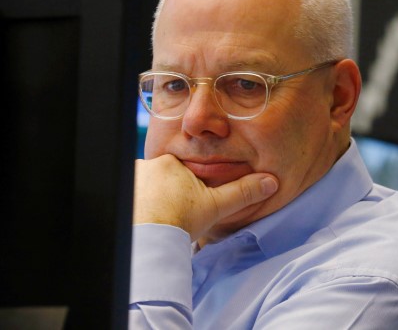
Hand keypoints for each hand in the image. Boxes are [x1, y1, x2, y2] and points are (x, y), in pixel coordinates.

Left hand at [133, 154, 278, 240]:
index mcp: (170, 162)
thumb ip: (243, 192)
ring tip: (158, 218)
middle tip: (173, 213)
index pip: (181, 168)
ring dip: (151, 198)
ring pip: (145, 186)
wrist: (149, 241)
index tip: (188, 202)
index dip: (186, 186)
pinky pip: (132, 196)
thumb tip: (270, 182)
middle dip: (167, 192)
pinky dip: (138, 206)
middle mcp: (146, 165)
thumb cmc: (181, 221)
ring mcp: (129, 180)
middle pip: (161, 176)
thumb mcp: (216, 206)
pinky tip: (146, 220)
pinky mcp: (121, 196)